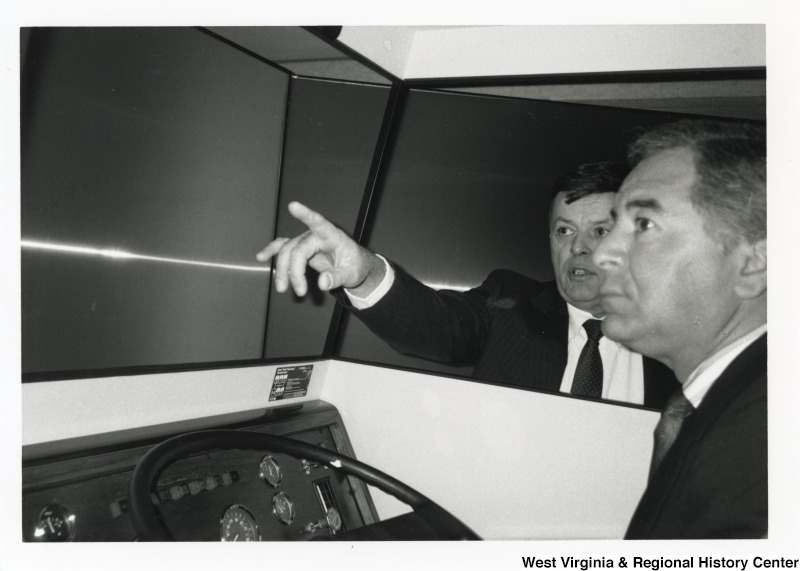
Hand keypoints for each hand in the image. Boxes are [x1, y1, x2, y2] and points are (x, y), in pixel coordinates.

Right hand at [256, 202, 384, 296]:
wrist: (353, 266)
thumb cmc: (354, 266)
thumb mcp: (352, 275)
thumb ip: (338, 278)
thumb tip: (322, 282)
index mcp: (333, 237)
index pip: (319, 223)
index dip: (306, 215)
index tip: (293, 206)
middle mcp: (316, 236)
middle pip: (297, 249)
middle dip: (294, 272)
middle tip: (301, 292)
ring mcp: (306, 240)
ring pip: (287, 251)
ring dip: (282, 270)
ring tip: (282, 289)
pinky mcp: (300, 248)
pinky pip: (283, 247)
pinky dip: (272, 251)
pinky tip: (261, 257)